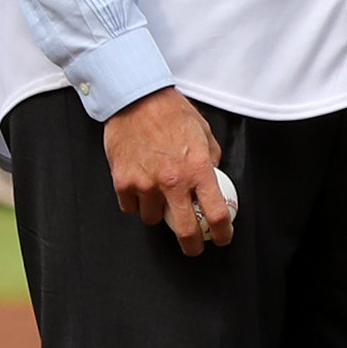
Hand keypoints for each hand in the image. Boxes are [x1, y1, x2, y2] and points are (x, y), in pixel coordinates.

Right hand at [101, 86, 231, 255]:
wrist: (137, 100)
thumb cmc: (172, 113)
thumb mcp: (204, 134)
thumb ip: (210, 160)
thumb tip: (213, 178)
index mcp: (198, 168)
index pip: (215, 212)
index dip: (222, 231)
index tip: (223, 237)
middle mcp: (172, 181)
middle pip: (184, 229)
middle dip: (192, 245)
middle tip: (195, 247)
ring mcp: (145, 184)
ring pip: (153, 219)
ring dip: (160, 214)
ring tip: (162, 199)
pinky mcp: (123, 182)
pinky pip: (131, 207)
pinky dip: (137, 203)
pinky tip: (142, 190)